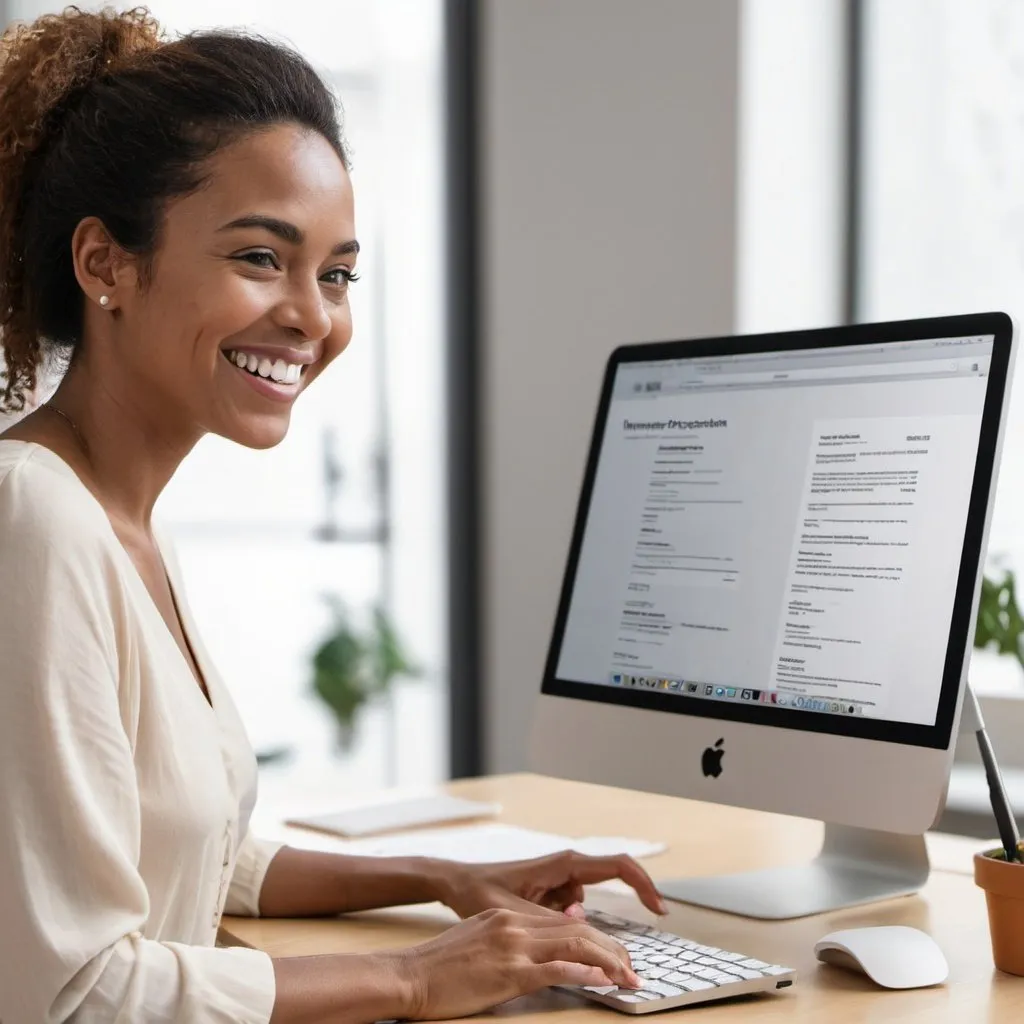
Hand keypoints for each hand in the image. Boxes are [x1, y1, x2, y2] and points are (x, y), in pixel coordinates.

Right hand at [394, 907, 640, 1019]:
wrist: (409, 975)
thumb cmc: (438, 967)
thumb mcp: (477, 941)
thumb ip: (508, 940)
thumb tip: (538, 954)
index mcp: (507, 917)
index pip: (563, 924)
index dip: (595, 939)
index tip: (613, 955)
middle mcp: (514, 924)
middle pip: (577, 930)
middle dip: (611, 949)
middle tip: (633, 968)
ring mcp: (513, 946)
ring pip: (575, 945)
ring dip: (608, 961)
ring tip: (629, 976)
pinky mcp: (509, 972)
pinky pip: (558, 970)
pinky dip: (586, 973)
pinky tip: (604, 980)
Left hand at [438, 850, 666, 919]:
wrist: (456, 883)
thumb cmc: (480, 889)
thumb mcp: (517, 910)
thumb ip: (551, 920)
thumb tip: (583, 927)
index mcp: (565, 862)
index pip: (619, 866)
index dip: (645, 885)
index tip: (661, 910)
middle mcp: (567, 867)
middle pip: (610, 891)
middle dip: (612, 927)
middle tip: (619, 962)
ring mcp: (560, 879)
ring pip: (586, 910)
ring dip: (575, 926)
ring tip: (536, 920)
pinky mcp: (551, 892)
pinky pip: (571, 913)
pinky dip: (563, 925)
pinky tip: (533, 921)